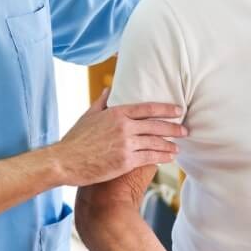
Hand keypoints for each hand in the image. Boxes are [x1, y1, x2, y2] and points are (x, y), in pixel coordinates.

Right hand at [54, 90, 185, 185]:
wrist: (64, 161)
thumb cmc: (75, 140)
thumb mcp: (88, 115)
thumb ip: (101, 102)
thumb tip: (110, 89)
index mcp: (116, 113)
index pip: (148, 108)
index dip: (166, 109)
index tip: (178, 110)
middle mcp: (124, 127)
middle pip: (156, 125)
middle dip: (174, 128)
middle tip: (185, 130)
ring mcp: (126, 144)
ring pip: (155, 142)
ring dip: (170, 145)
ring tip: (178, 147)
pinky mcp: (125, 161)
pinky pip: (150, 158)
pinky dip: (162, 157)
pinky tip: (169, 158)